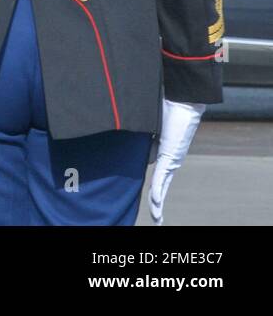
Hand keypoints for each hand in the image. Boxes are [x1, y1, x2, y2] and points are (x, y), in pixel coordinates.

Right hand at [150, 98, 204, 224]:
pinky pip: (161, 176)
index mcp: (165, 150)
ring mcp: (171, 158)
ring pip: (162, 185)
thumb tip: (134, 147)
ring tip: (156, 218)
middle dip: (158, 200)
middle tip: (157, 218)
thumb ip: (143, 133)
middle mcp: (170, 157)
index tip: (146, 192)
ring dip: (158, 202)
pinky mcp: (171, 155)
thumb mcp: (150, 121)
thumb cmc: (168, 104)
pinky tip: (156, 201)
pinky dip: (158, 189)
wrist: (183, 99)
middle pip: (162, 184)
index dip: (149, 181)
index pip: (153, 169)